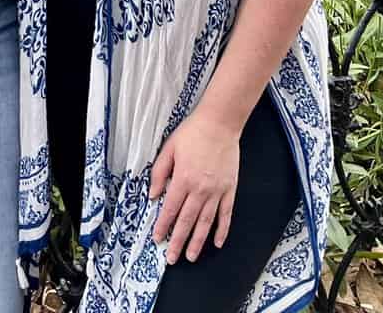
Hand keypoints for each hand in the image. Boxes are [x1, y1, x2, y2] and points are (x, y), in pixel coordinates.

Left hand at [150, 111, 239, 263]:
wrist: (220, 124)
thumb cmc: (192, 133)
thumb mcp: (169, 148)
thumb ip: (160, 173)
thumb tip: (153, 195)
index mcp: (183, 179)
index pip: (170, 209)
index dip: (163, 226)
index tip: (158, 239)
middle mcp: (200, 189)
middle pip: (187, 221)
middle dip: (178, 242)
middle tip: (172, 258)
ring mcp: (217, 191)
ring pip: (206, 223)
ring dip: (198, 242)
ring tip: (192, 257)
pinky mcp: (229, 190)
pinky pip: (226, 215)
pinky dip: (222, 230)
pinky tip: (218, 243)